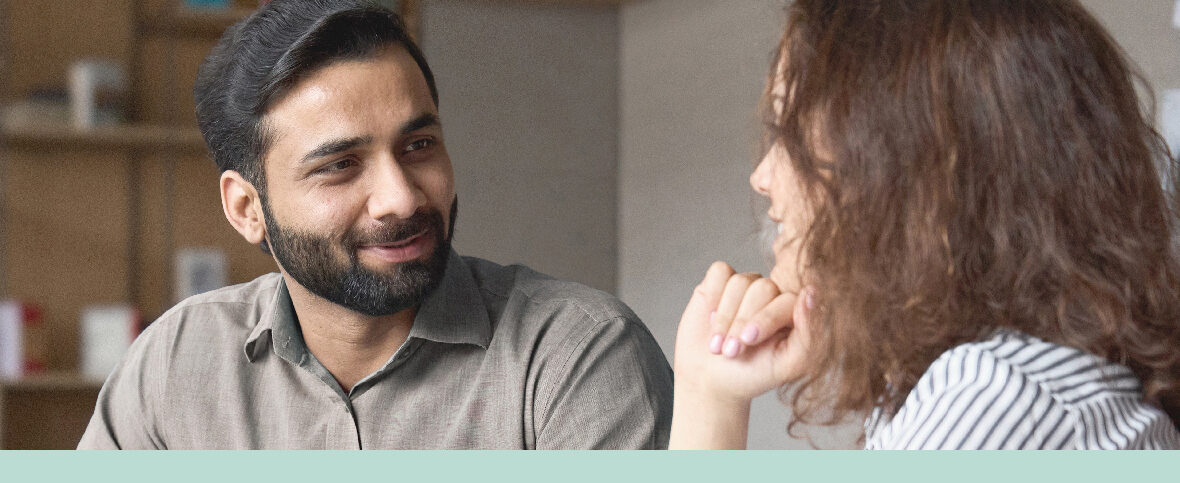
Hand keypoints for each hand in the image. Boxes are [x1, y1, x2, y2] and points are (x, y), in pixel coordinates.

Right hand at [673, 261, 813, 404]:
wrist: (711, 380)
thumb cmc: (753, 374)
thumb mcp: (787, 364)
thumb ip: (809, 333)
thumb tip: (811, 292)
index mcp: (794, 312)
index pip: (787, 300)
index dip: (766, 319)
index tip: (747, 341)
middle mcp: (773, 294)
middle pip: (762, 288)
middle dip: (741, 322)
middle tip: (730, 350)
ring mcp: (747, 285)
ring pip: (739, 282)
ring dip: (724, 316)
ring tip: (718, 344)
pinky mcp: (721, 280)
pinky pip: (720, 272)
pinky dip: (713, 295)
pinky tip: (709, 318)